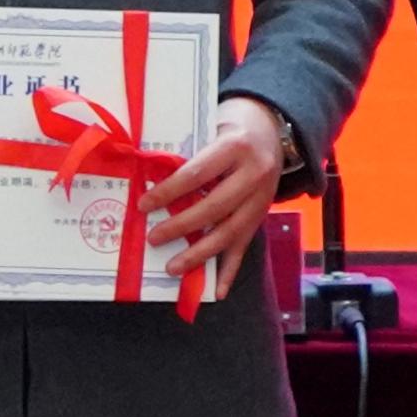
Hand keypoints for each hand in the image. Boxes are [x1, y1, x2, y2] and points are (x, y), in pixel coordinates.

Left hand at [148, 94, 295, 300]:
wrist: (272, 127)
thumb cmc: (232, 126)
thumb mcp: (212, 126)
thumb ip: (189, 151)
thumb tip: (149, 177)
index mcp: (236, 147)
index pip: (197, 173)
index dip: (169, 191)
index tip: (144, 204)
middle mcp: (254, 174)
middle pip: (214, 207)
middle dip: (181, 226)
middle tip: (153, 238)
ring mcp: (261, 199)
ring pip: (230, 232)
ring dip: (200, 254)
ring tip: (173, 267)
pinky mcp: (263, 215)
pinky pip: (245, 246)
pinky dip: (231, 270)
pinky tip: (218, 291)